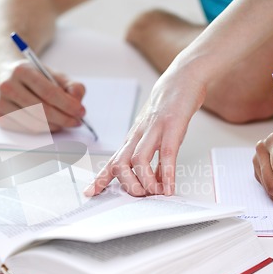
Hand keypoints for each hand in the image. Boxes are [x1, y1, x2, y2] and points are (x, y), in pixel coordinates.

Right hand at [0, 60, 85, 132]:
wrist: (2, 75)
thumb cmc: (33, 77)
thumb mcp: (53, 74)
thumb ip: (71, 85)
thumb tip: (78, 101)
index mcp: (22, 70)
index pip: (49, 92)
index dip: (67, 105)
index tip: (81, 112)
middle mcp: (8, 86)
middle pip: (42, 110)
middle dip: (64, 118)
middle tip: (77, 122)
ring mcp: (1, 103)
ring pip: (34, 123)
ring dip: (55, 126)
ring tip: (65, 123)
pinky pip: (26, 130)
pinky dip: (43, 130)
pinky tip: (51, 124)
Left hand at [85, 67, 205, 196]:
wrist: (182, 77)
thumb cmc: (167, 107)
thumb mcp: (157, 135)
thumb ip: (155, 158)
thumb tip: (157, 182)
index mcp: (132, 138)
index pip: (111, 161)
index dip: (100, 178)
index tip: (90, 193)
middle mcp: (138, 134)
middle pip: (120, 164)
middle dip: (128, 185)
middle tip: (141, 196)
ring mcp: (154, 129)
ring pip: (139, 159)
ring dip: (145, 181)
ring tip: (156, 193)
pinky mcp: (172, 125)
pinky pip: (167, 153)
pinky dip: (168, 173)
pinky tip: (170, 186)